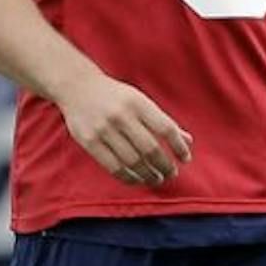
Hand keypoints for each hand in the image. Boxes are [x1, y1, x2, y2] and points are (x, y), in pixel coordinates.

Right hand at [56, 72, 190, 185]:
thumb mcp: (141, 101)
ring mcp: (103, 129)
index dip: (179, 147)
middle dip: (165, 165)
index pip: (166, 129)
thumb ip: (163, 121)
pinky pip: (113, 167)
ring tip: (157, 179)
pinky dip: (129, 177)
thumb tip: (188, 141)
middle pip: (150, 149)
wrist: (77, 86)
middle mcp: (122, 116)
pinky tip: (138, 180)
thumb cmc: (116, 97)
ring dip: (149, 175)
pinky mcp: (89, 141)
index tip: (185, 159)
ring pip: (133, 161)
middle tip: (172, 173)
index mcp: (138, 103)